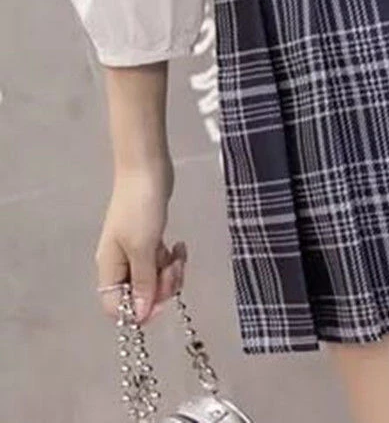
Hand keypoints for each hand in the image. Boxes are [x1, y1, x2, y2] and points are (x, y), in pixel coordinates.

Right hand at [95, 159, 186, 324]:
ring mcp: (136, 251)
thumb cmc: (140, 208)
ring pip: (153, 278)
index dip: (139, 311)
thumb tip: (138, 317)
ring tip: (179, 253)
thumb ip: (141, 282)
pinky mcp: (150, 239)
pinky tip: (179, 245)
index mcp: (110, 268)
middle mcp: (120, 264)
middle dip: (162, 287)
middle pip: (139, 295)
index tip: (162, 300)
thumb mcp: (143, 247)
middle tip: (175, 268)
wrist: (147, 170)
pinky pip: (161, 262)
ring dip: (170, 272)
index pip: (117, 308)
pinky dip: (172, 259)